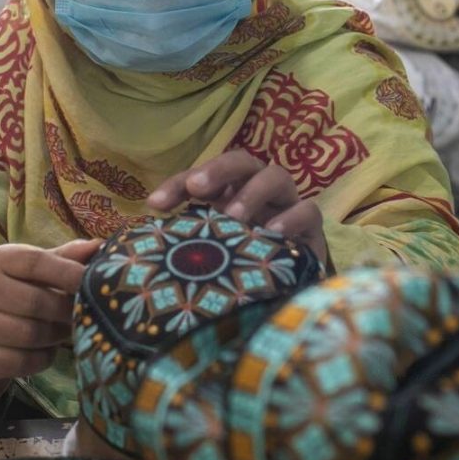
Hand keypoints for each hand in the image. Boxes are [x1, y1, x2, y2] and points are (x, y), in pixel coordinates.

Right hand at [0, 239, 99, 379]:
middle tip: (82, 314)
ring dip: (56, 336)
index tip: (90, 282)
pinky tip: (46, 349)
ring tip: (65, 331)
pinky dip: (43, 358)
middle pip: (35, 302)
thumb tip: (100, 246)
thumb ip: (68, 257)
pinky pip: (23, 361)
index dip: (67, 272)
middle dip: (65, 311)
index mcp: (1, 259)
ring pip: (30, 335)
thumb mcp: (42, 268)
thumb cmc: (24, 287)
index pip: (36, 262)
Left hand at [148, 149, 326, 261]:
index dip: (177, 184)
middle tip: (198, 187)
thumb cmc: (240, 270)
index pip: (201, 177)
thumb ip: (185, 241)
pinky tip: (272, 235)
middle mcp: (258, 192)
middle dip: (219, 169)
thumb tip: (146, 242)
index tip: (155, 204)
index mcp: (229, 193)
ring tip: (234, 217)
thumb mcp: (208, 254)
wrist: (285, 297)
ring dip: (252, 192)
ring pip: (277, 176)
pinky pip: (308, 211)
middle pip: (243, 162)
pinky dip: (290, 219)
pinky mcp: (313, 229)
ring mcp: (287, 206)